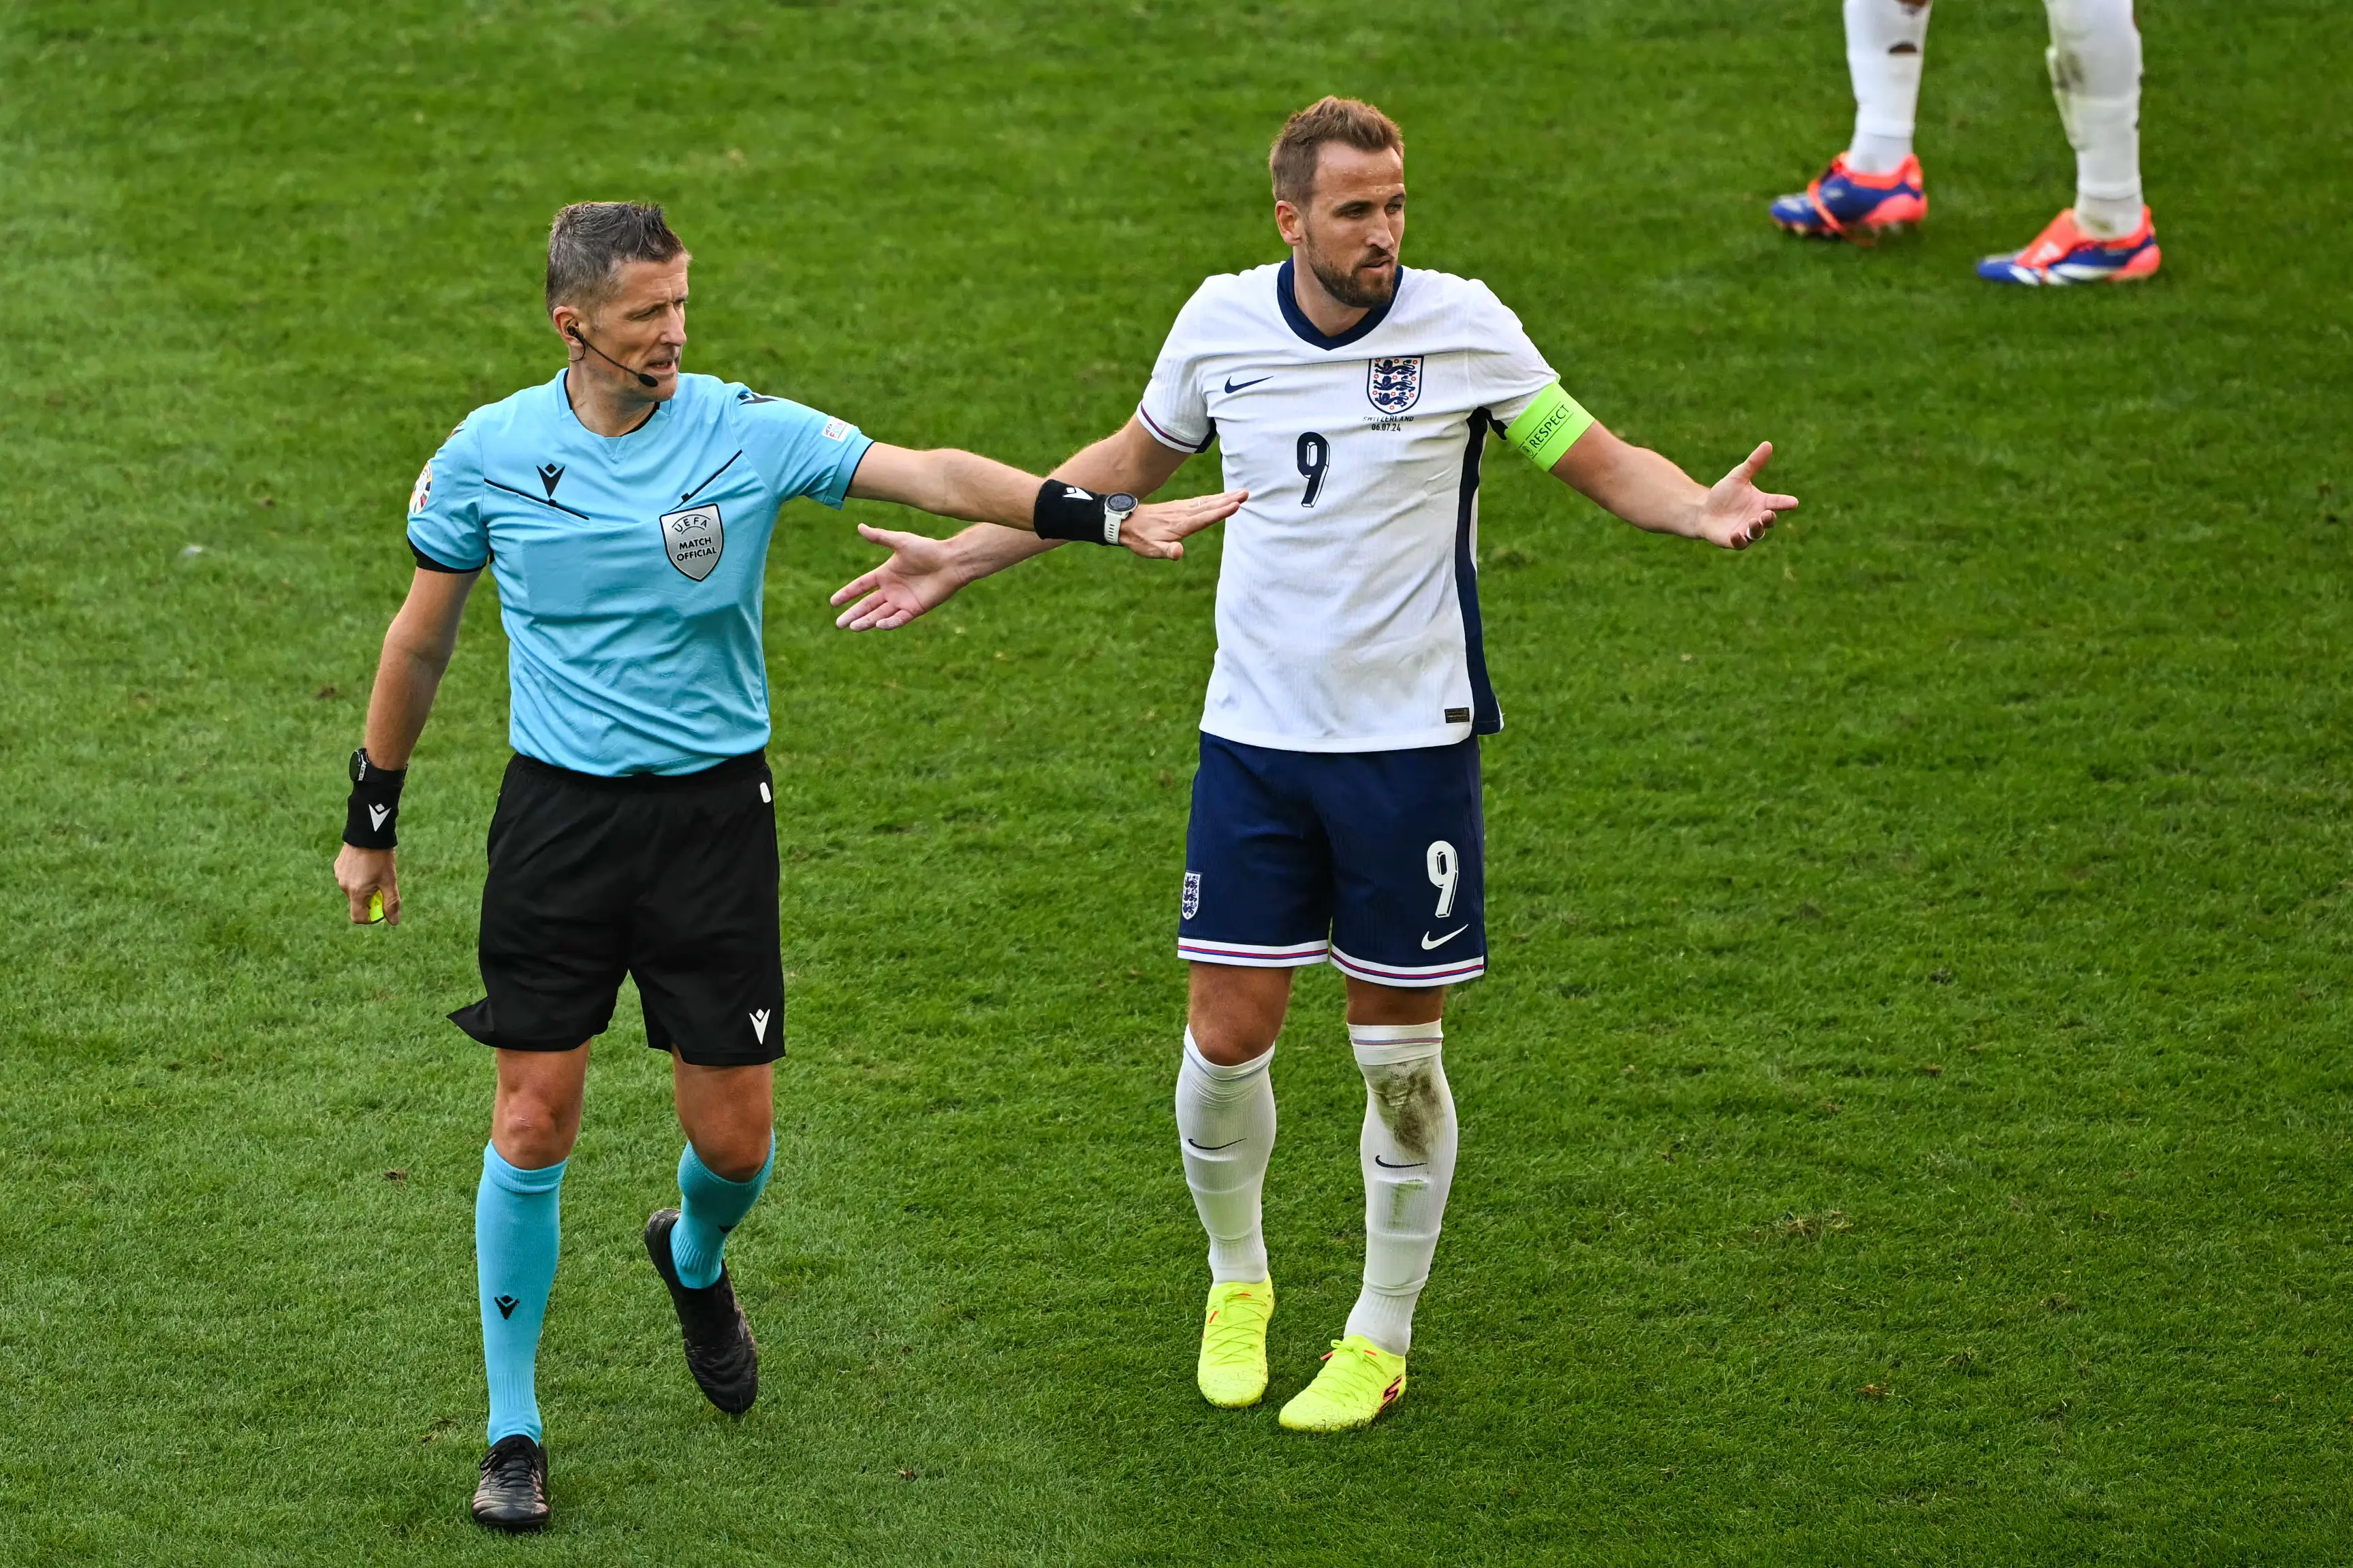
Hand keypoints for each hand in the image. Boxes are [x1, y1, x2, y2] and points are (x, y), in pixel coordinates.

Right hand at [335, 843, 399, 924]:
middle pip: (357, 903)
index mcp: (355, 892)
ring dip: (364, 888)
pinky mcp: (338, 866)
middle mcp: (343, 886)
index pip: (358, 918)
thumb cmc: (381, 858)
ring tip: (375, 871)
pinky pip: (349, 879)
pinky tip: (366, 864)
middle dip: (370, 900)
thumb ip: (391, 903)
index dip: (371, 918)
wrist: (368, 832)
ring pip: (353, 890)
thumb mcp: (390, 881)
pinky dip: (358, 878)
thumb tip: (394, 922)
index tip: (381, 908)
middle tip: (383, 884)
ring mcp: (339, 875)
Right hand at [831, 523, 972, 630]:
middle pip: (867, 605)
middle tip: (839, 624)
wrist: (950, 561)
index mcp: (885, 574)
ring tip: (853, 627)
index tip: (833, 602)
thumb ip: (880, 537)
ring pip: (880, 614)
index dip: (847, 593)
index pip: (861, 586)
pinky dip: (889, 623)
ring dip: (866, 621)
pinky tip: (878, 625)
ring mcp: (902, 601)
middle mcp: (891, 589)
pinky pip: (899, 619)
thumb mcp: (900, 541)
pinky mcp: (915, 609)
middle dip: (853, 614)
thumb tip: (860, 526)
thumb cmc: (927, 549)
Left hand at [1119, 489, 1246, 560]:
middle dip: (1229, 500)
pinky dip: (1214, 498)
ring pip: (1207, 501)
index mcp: (1180, 525)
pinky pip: (1201, 501)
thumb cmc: (1140, 539)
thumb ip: (1167, 551)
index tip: (1235, 505)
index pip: (1204, 518)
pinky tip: (1222, 497)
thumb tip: (1179, 552)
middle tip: (1246, 494)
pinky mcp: (1180, 506)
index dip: (1220, 512)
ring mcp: (1182, 508)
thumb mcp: (1151, 549)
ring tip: (1241, 492)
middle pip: (1210, 506)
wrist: (1125, 522)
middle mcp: (1183, 514)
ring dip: (1225, 497)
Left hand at [1692, 442, 1797, 549]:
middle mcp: (1757, 518)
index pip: (1777, 502)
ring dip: (1756, 529)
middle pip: (1769, 521)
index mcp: (1762, 503)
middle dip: (1769, 518)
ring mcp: (1746, 531)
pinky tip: (1735, 534)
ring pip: (1757, 534)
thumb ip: (1753, 463)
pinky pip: (1740, 543)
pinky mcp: (1734, 540)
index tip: (1794, 502)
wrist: (1704, 510)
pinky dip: (1739, 540)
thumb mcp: (1738, 476)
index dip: (1785, 502)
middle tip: (1767, 514)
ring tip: (1752, 522)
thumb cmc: (1724, 494)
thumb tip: (1768, 444)